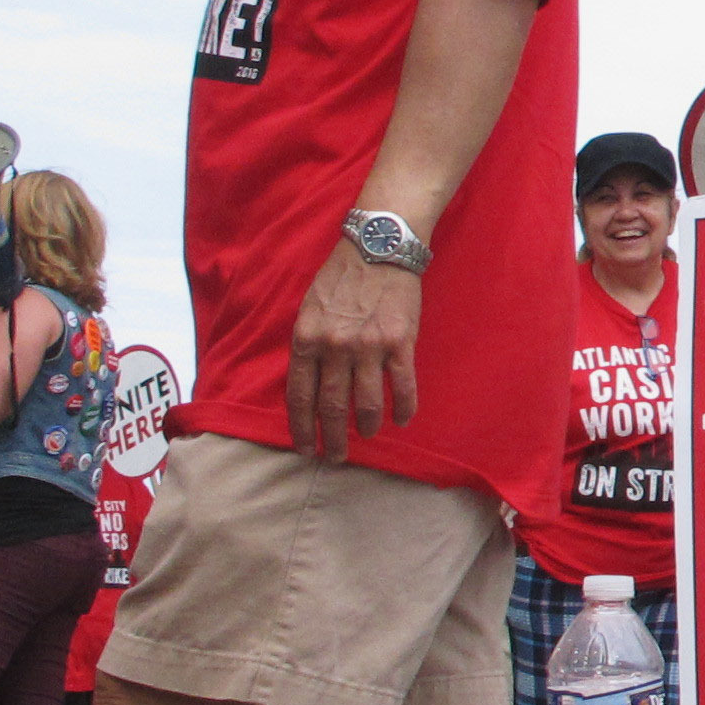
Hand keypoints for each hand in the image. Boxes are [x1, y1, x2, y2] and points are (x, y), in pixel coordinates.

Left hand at [288, 237, 420, 460]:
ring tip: (366, 437)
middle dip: (332, 438)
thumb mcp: (309, 309)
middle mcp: (335, 348)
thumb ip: (308, 345)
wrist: (378, 247)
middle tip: (335, 457)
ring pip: (366, 402)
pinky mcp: (400, 342)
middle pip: (331, 406)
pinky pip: (402, 385)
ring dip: (365, 426)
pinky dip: (404, 407)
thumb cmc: (341, 277)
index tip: (305, 448)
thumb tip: (311, 382)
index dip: (301, 428)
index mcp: (307, 340)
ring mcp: (368, 347)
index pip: (300, 396)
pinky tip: (403, 419)